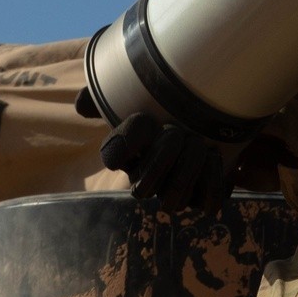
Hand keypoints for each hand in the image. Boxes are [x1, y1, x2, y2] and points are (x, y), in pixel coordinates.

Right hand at [76, 90, 235, 211]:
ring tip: (201, 145)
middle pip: (142, 188)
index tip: (144, 120)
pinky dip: (213, 180)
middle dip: (164, 156)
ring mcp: (174, 193)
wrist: (214, 115)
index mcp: (127, 153)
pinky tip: (215, 157)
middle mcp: (146, 180)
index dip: (125, 142)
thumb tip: (81, 105)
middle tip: (179, 133)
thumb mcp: (139, 94)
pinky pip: (207, 204)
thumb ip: (107, 92)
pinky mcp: (204, 199)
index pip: (112, 155)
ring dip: (190, 167)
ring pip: (173, 200)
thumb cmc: (171, 107)